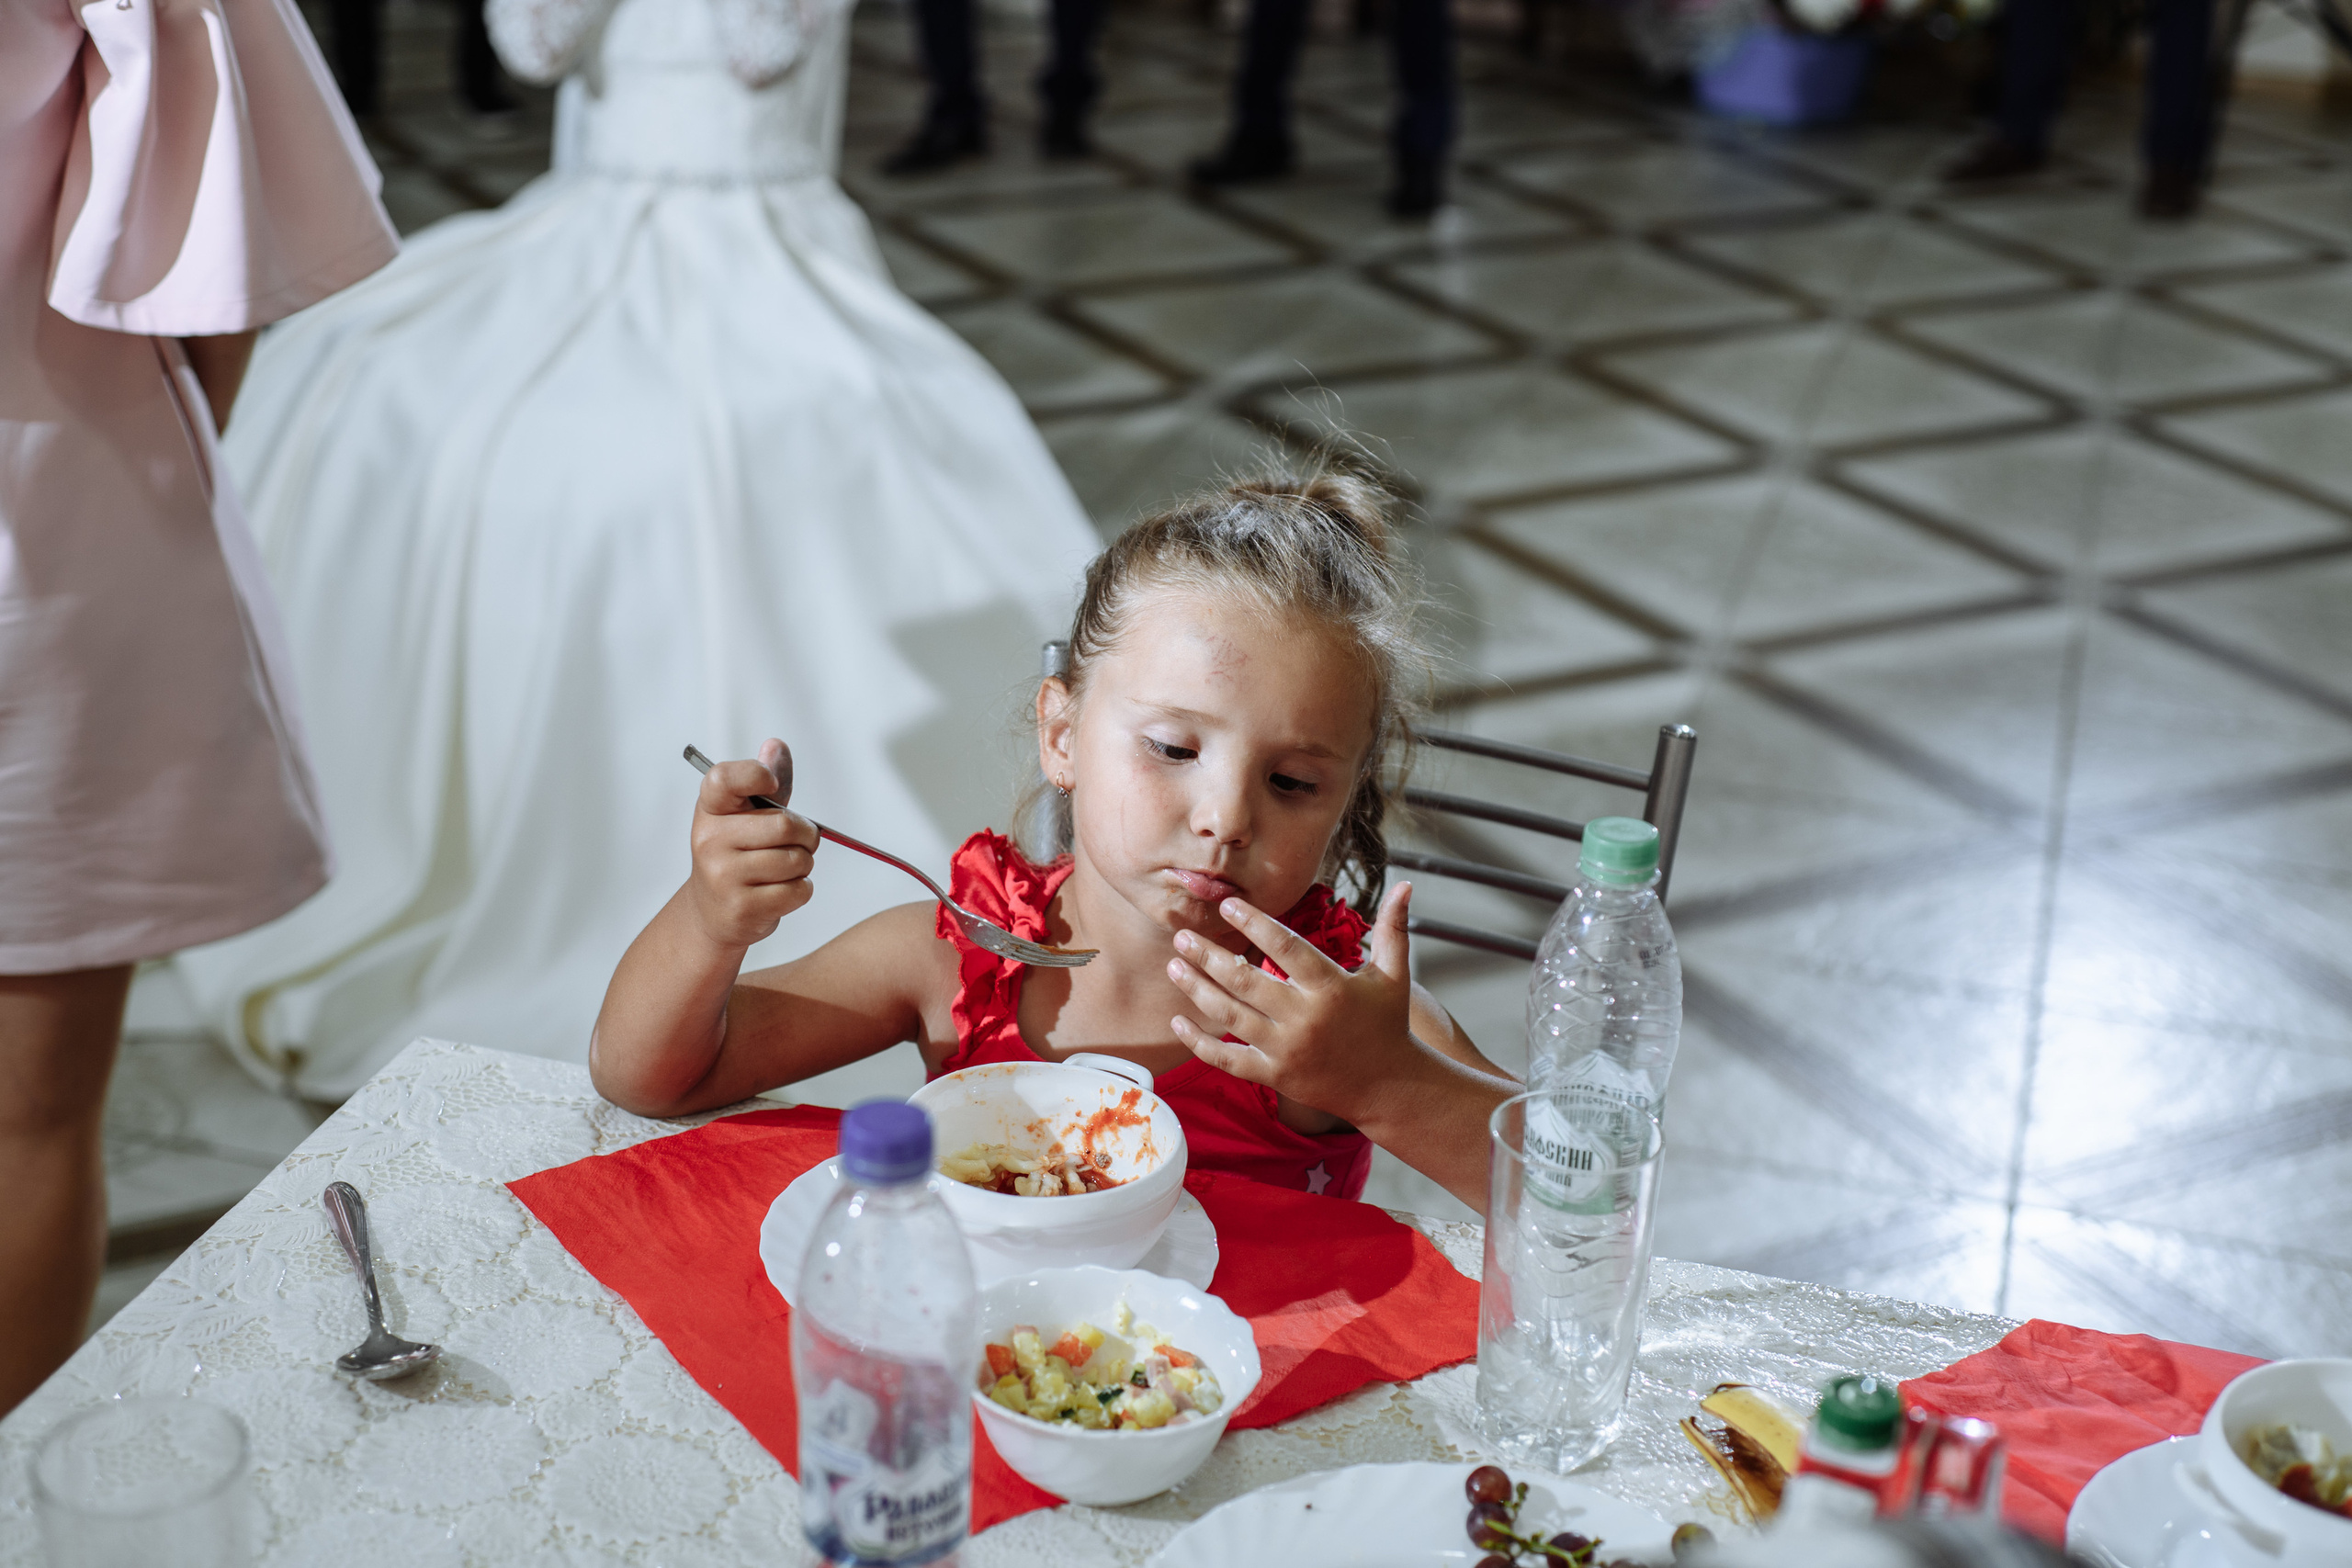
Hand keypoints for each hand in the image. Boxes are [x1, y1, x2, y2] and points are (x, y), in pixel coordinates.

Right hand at [687, 738, 818, 949]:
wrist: (713, 912)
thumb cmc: (736, 855)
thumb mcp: (745, 816)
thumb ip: (766, 784)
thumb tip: (776, 746)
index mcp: (710, 810)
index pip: (724, 779)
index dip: (755, 774)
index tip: (770, 784)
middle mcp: (710, 840)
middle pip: (784, 825)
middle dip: (806, 835)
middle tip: (800, 841)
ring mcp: (722, 876)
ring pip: (796, 860)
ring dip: (804, 864)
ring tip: (786, 868)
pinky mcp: (741, 907)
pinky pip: (797, 890)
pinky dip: (801, 889)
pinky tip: (781, 890)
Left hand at [1164, 882, 1415, 1123]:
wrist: (1390, 1087)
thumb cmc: (1389, 1026)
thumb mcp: (1395, 976)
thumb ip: (1393, 929)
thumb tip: (1406, 884)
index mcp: (1331, 988)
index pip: (1285, 948)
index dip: (1254, 924)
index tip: (1228, 905)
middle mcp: (1305, 1018)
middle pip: (1245, 981)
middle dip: (1208, 955)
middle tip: (1182, 935)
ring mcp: (1287, 1050)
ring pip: (1230, 1016)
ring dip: (1197, 989)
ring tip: (1174, 964)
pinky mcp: (1275, 1076)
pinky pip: (1228, 1059)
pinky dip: (1199, 1043)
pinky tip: (1179, 1021)